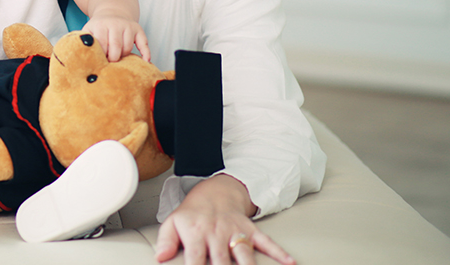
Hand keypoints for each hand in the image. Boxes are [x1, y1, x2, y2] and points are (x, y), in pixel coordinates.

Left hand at [81, 15, 149, 61]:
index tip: (100, 62)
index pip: (102, 44)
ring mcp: (128, 26)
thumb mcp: (87, 30)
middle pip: (116, 47)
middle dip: (113, 58)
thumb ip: (83, 41)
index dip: (101, 55)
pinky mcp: (138, 29)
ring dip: (123, 56)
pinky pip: (144, 42)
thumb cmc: (98, 27)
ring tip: (117, 57)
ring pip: (128, 47)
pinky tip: (145, 61)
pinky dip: (146, 53)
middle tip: (109, 63)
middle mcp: (115, 24)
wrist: (112, 12)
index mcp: (101, 25)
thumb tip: (80, 57)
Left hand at [155, 175, 292, 264]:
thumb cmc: (193, 213)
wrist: (214, 191)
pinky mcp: (251, 230)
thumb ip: (165, 241)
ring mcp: (235, 232)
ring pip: (244, 253)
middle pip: (221, 261)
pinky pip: (266, 242)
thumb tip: (159, 257)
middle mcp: (216, 233)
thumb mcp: (173, 222)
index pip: (194, 259)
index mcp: (196, 233)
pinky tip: (289, 263)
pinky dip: (279, 252)